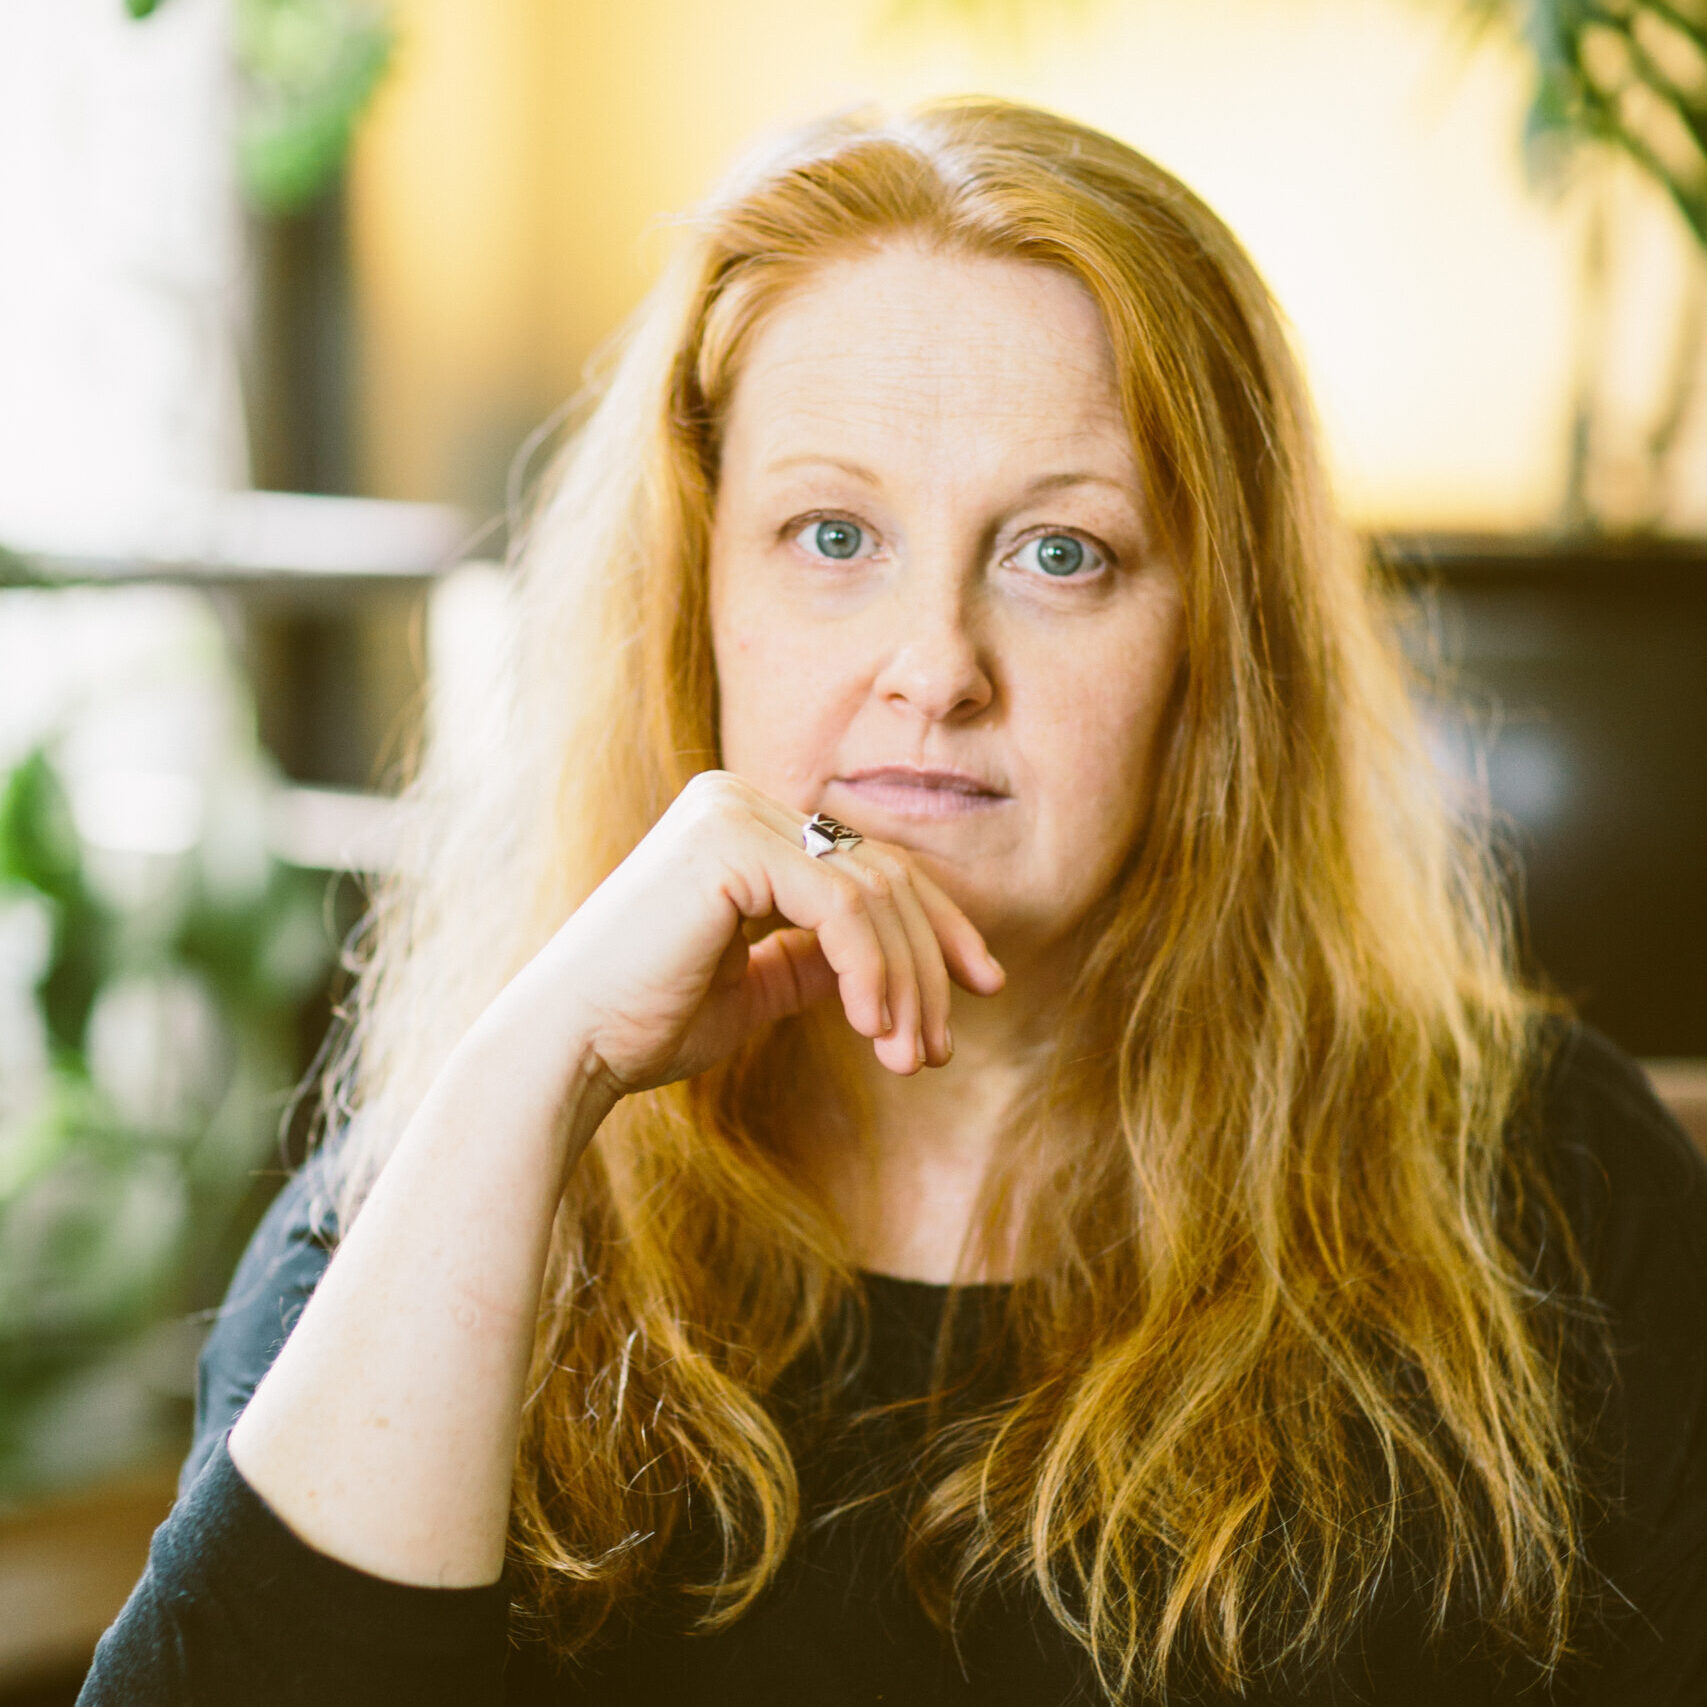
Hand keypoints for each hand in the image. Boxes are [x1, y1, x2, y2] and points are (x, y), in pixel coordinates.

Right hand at [530, 770, 1005, 1093]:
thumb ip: (818, 961)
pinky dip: (872, 972)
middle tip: (943, 1047)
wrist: (567, 1045)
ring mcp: (733, 813)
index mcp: (742, 824)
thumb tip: (893, 964)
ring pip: (873, 893)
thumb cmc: (645, 1022)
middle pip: (883, 873)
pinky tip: (873, 1030)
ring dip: (906, 984)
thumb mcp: (756, 988)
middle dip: (930, 963)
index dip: (936, 927)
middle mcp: (739, 800)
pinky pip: (842, 908)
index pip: (869, 864)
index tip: (981, 988)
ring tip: (910, 1058)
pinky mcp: (731, 842)